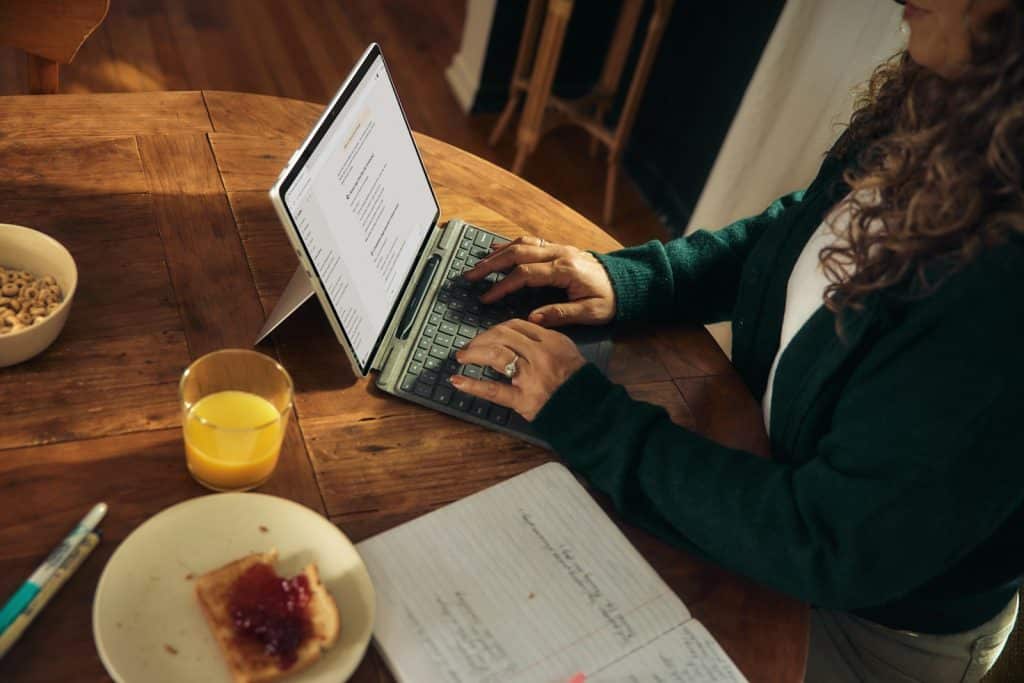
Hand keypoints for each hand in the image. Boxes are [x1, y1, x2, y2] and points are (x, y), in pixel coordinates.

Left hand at [451, 319, 585, 420]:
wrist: (589, 410)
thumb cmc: (578, 382)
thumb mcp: (567, 351)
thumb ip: (544, 340)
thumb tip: (517, 335)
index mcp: (551, 341)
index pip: (517, 326)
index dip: (496, 329)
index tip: (488, 335)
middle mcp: (540, 355)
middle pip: (502, 336)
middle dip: (481, 339)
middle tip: (469, 346)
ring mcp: (530, 377)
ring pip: (495, 355)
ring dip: (474, 353)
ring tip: (462, 357)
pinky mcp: (523, 399)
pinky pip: (493, 390)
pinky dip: (472, 385)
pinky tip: (457, 381)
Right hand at [463, 236, 615, 327]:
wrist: (627, 282)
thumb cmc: (610, 299)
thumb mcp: (591, 313)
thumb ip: (561, 314)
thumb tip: (532, 318)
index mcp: (565, 270)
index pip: (525, 275)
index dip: (503, 286)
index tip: (486, 298)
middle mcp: (559, 254)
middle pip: (517, 254)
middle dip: (491, 264)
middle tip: (470, 276)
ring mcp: (558, 248)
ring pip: (521, 244)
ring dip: (497, 253)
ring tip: (478, 264)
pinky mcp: (558, 249)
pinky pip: (530, 242)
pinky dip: (510, 245)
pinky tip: (497, 250)